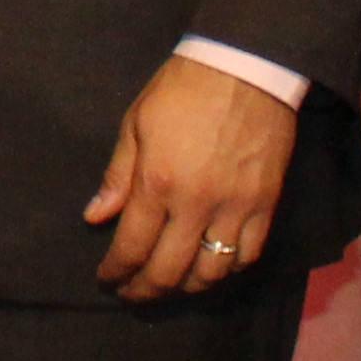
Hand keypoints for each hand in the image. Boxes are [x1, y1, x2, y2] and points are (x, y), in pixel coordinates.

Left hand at [83, 53, 301, 302]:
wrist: (246, 66)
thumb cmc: (182, 89)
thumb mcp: (136, 123)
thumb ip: (117, 175)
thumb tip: (94, 217)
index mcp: (158, 182)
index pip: (132, 247)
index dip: (116, 272)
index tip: (106, 279)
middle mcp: (196, 204)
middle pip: (169, 271)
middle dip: (144, 291)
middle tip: (131, 294)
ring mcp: (235, 208)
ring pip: (211, 273)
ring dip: (185, 289)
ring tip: (169, 285)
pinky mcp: (266, 204)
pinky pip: (248, 256)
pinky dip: (227, 271)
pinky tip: (211, 269)